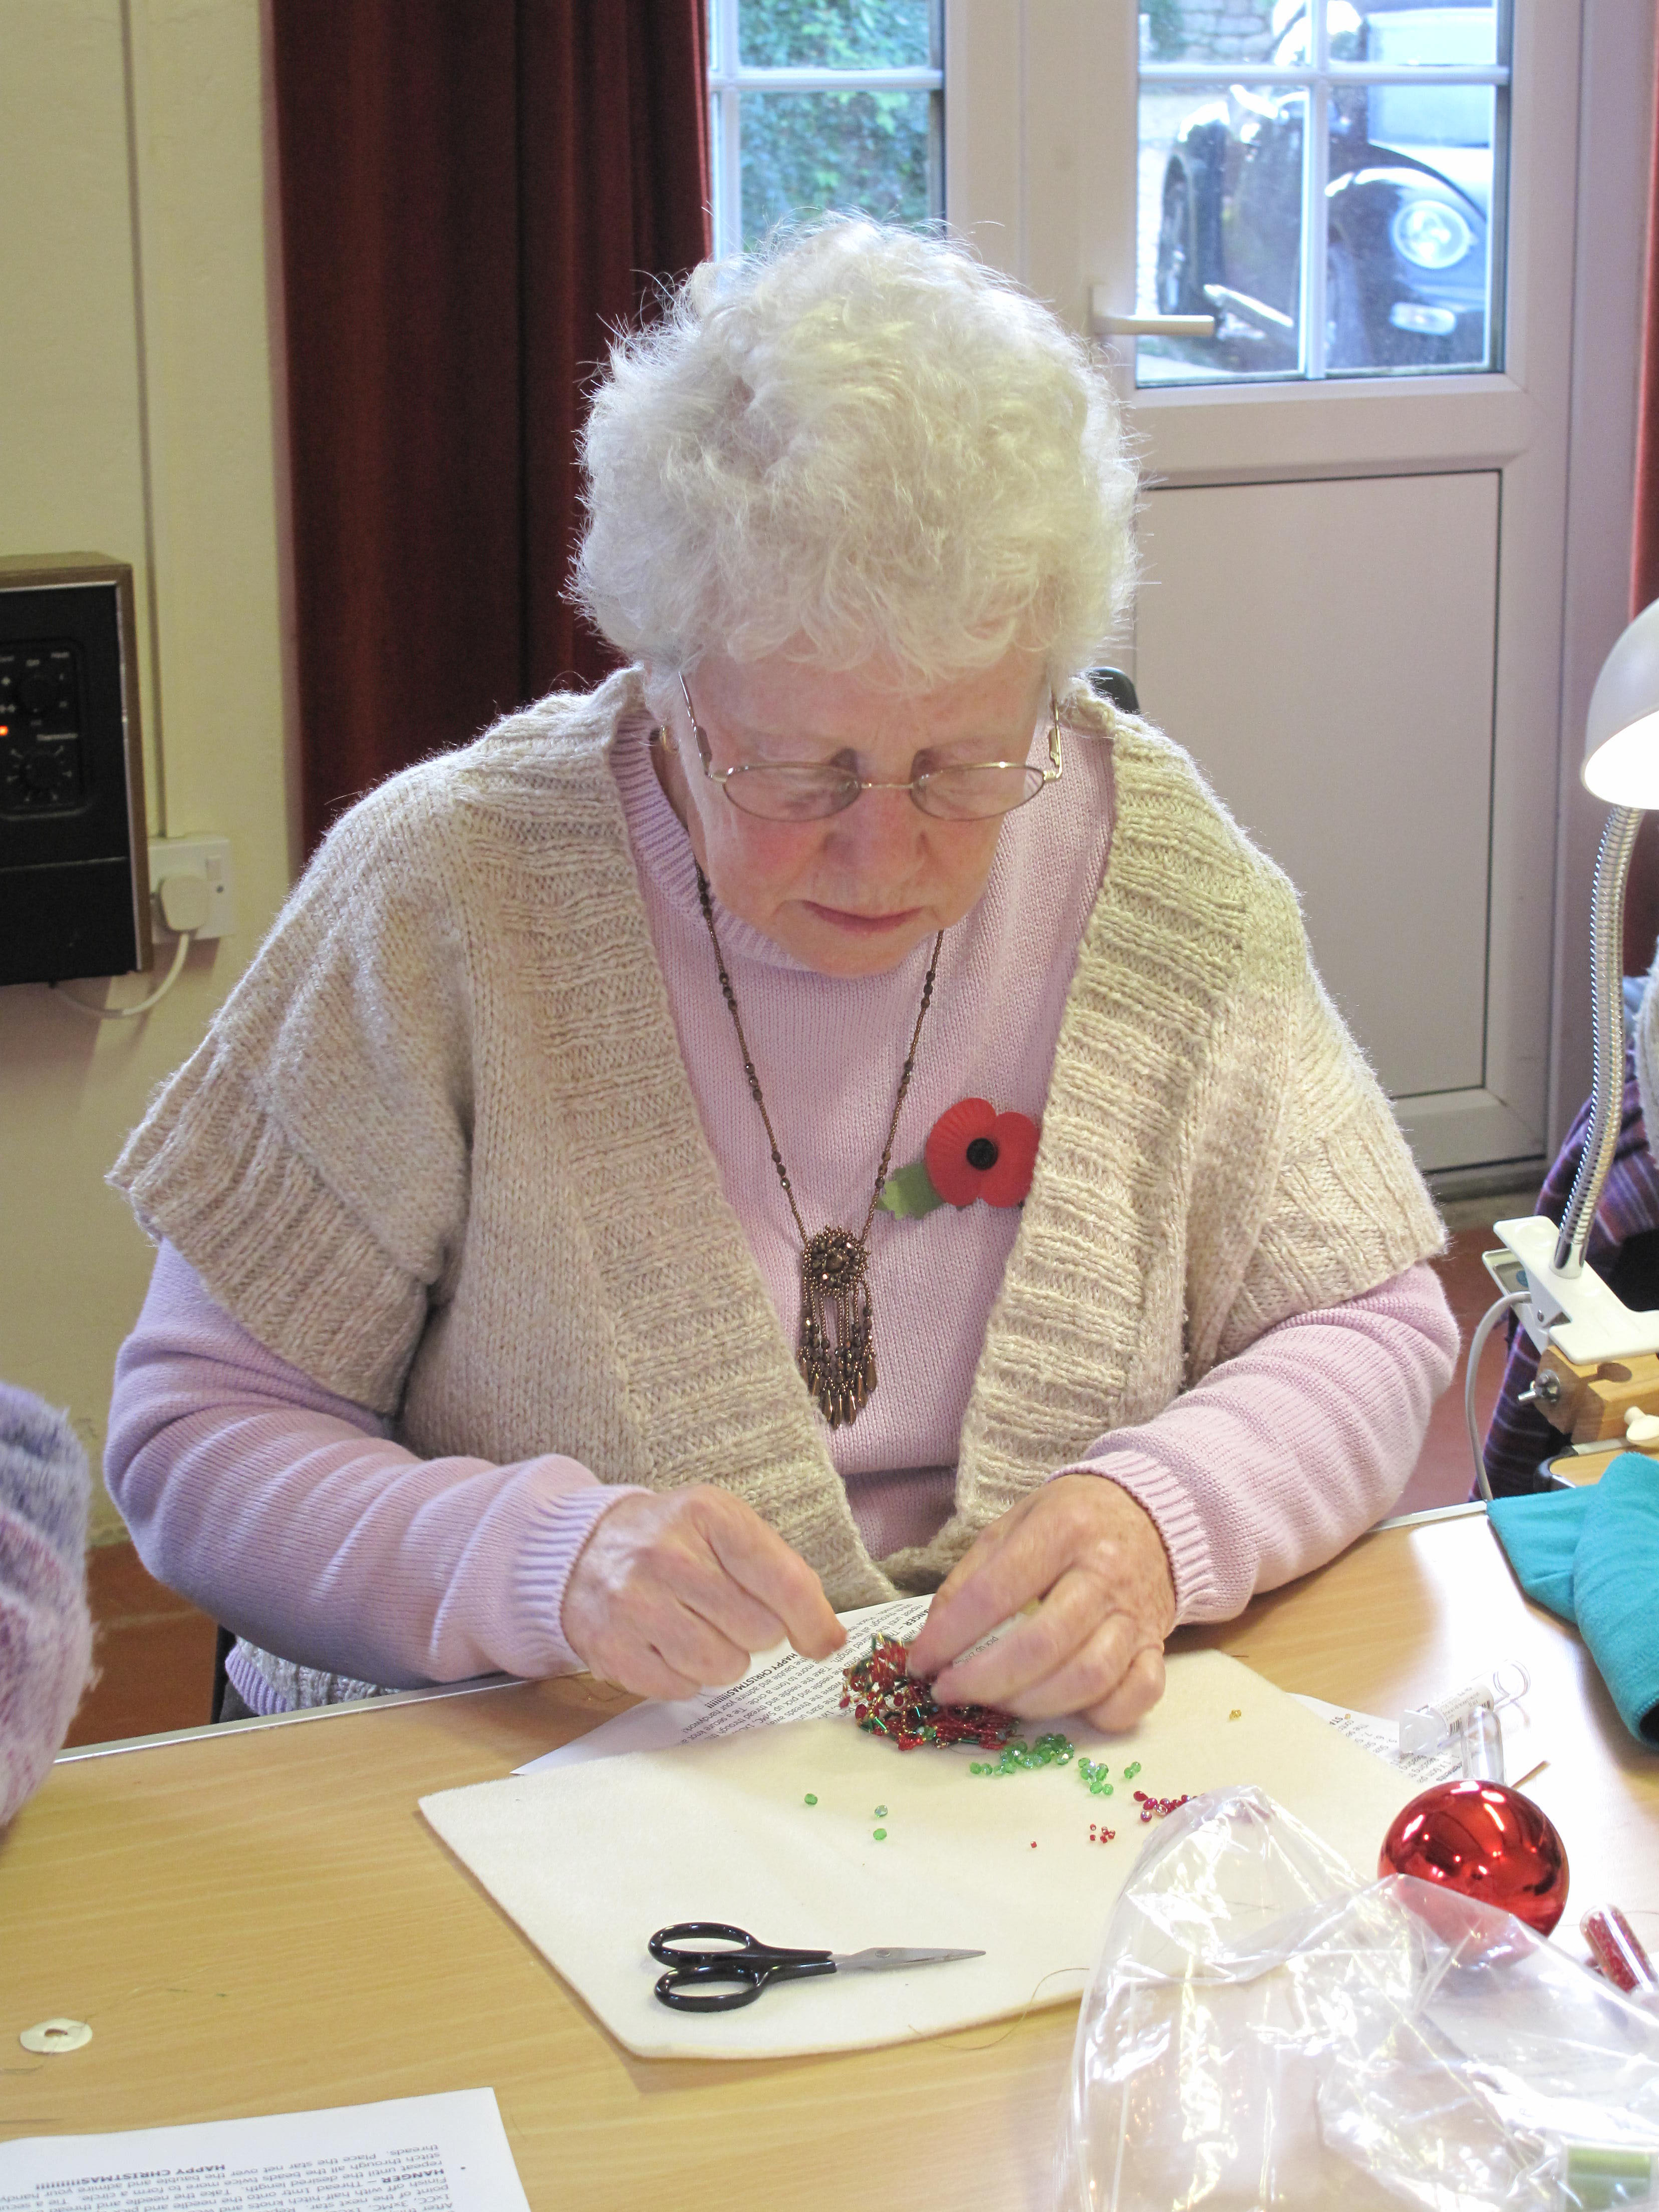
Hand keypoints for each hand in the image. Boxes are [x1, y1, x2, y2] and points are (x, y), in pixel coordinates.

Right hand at [561, 1486, 845, 1699]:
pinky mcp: (611, 1648)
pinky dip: (686, 1675)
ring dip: (724, 1657)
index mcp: (708, 1515)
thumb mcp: (725, 1527)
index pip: (784, 1582)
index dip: (814, 1622)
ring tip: (698, 1627)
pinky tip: (668, 1642)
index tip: (823, 1641)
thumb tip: (829, 1639)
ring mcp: (633, 1603)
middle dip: (757, 1631)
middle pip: (759, 1631)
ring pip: (723, 1666)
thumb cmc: (671, 1541)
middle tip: (727, 1611)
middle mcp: (666, 1555)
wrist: (579, 1550)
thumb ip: (783, 1574)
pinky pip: (683, 1687)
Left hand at [905, 1475, 1175, 1729]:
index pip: (995, 1594)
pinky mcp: (1157, 1646)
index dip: (949, 1637)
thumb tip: (932, 1640)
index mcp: (1061, 1530)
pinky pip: (1138, 1696)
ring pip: (1088, 1678)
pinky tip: (1062, 1706)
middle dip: (983, 1681)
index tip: (920, 1663)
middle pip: (1042, 1645)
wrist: (1149, 1514)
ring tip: (996, 1701)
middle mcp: (1104, 1572)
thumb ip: (969, 1579)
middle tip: (949, 1692)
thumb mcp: (1010, 1527)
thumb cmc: (1068, 1522)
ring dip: (1031, 1704)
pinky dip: (1100, 1714)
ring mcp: (1136, 1613)